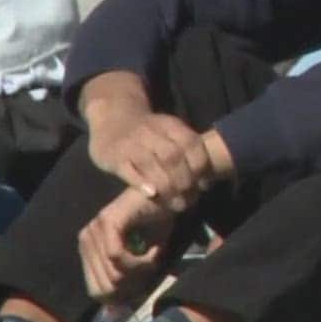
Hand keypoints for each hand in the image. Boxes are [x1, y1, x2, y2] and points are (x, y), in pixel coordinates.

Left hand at [79, 186, 172, 303]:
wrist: (172, 194)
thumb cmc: (158, 223)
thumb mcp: (141, 256)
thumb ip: (128, 279)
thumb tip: (119, 312)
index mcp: (89, 248)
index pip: (95, 290)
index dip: (121, 297)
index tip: (143, 287)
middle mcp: (86, 238)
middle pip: (104, 287)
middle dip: (132, 286)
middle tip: (151, 272)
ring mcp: (95, 229)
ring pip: (112, 274)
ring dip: (139, 273)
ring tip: (154, 259)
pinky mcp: (108, 223)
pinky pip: (118, 257)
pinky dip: (140, 262)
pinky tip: (153, 254)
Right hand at [81, 73, 211, 211]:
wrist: (112, 117)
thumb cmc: (148, 132)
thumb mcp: (169, 131)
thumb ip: (186, 149)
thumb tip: (208, 180)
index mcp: (169, 125)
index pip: (190, 143)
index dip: (201, 165)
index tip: (204, 185)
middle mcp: (150, 132)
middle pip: (172, 156)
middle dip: (184, 180)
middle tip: (190, 199)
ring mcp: (130, 143)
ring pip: (151, 163)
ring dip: (166, 185)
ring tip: (176, 204)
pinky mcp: (113, 156)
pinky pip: (128, 169)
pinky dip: (141, 182)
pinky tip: (152, 194)